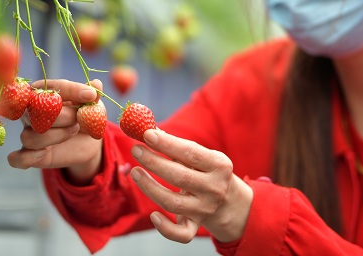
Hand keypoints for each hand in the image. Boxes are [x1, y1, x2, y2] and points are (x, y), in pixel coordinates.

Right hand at [7, 79, 104, 184]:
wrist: (87, 139)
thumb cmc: (84, 114)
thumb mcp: (92, 103)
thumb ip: (92, 95)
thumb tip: (96, 84)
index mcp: (42, 92)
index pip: (50, 88)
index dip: (71, 91)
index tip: (90, 95)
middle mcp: (30, 112)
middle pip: (36, 113)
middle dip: (64, 117)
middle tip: (79, 118)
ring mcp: (29, 133)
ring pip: (30, 137)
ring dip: (56, 136)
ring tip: (73, 130)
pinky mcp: (30, 154)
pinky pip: (18, 158)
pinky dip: (29, 157)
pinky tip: (45, 153)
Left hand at [129, 129, 252, 242]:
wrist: (227, 201)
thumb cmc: (205, 170)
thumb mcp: (201, 155)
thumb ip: (176, 145)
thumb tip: (149, 130)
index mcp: (219, 165)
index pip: (190, 152)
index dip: (167, 144)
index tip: (147, 134)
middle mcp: (214, 189)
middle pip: (179, 177)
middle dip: (154, 162)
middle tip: (136, 150)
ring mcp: (205, 209)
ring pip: (173, 203)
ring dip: (150, 187)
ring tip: (135, 172)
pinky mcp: (195, 226)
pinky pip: (181, 234)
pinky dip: (166, 228)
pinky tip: (153, 216)